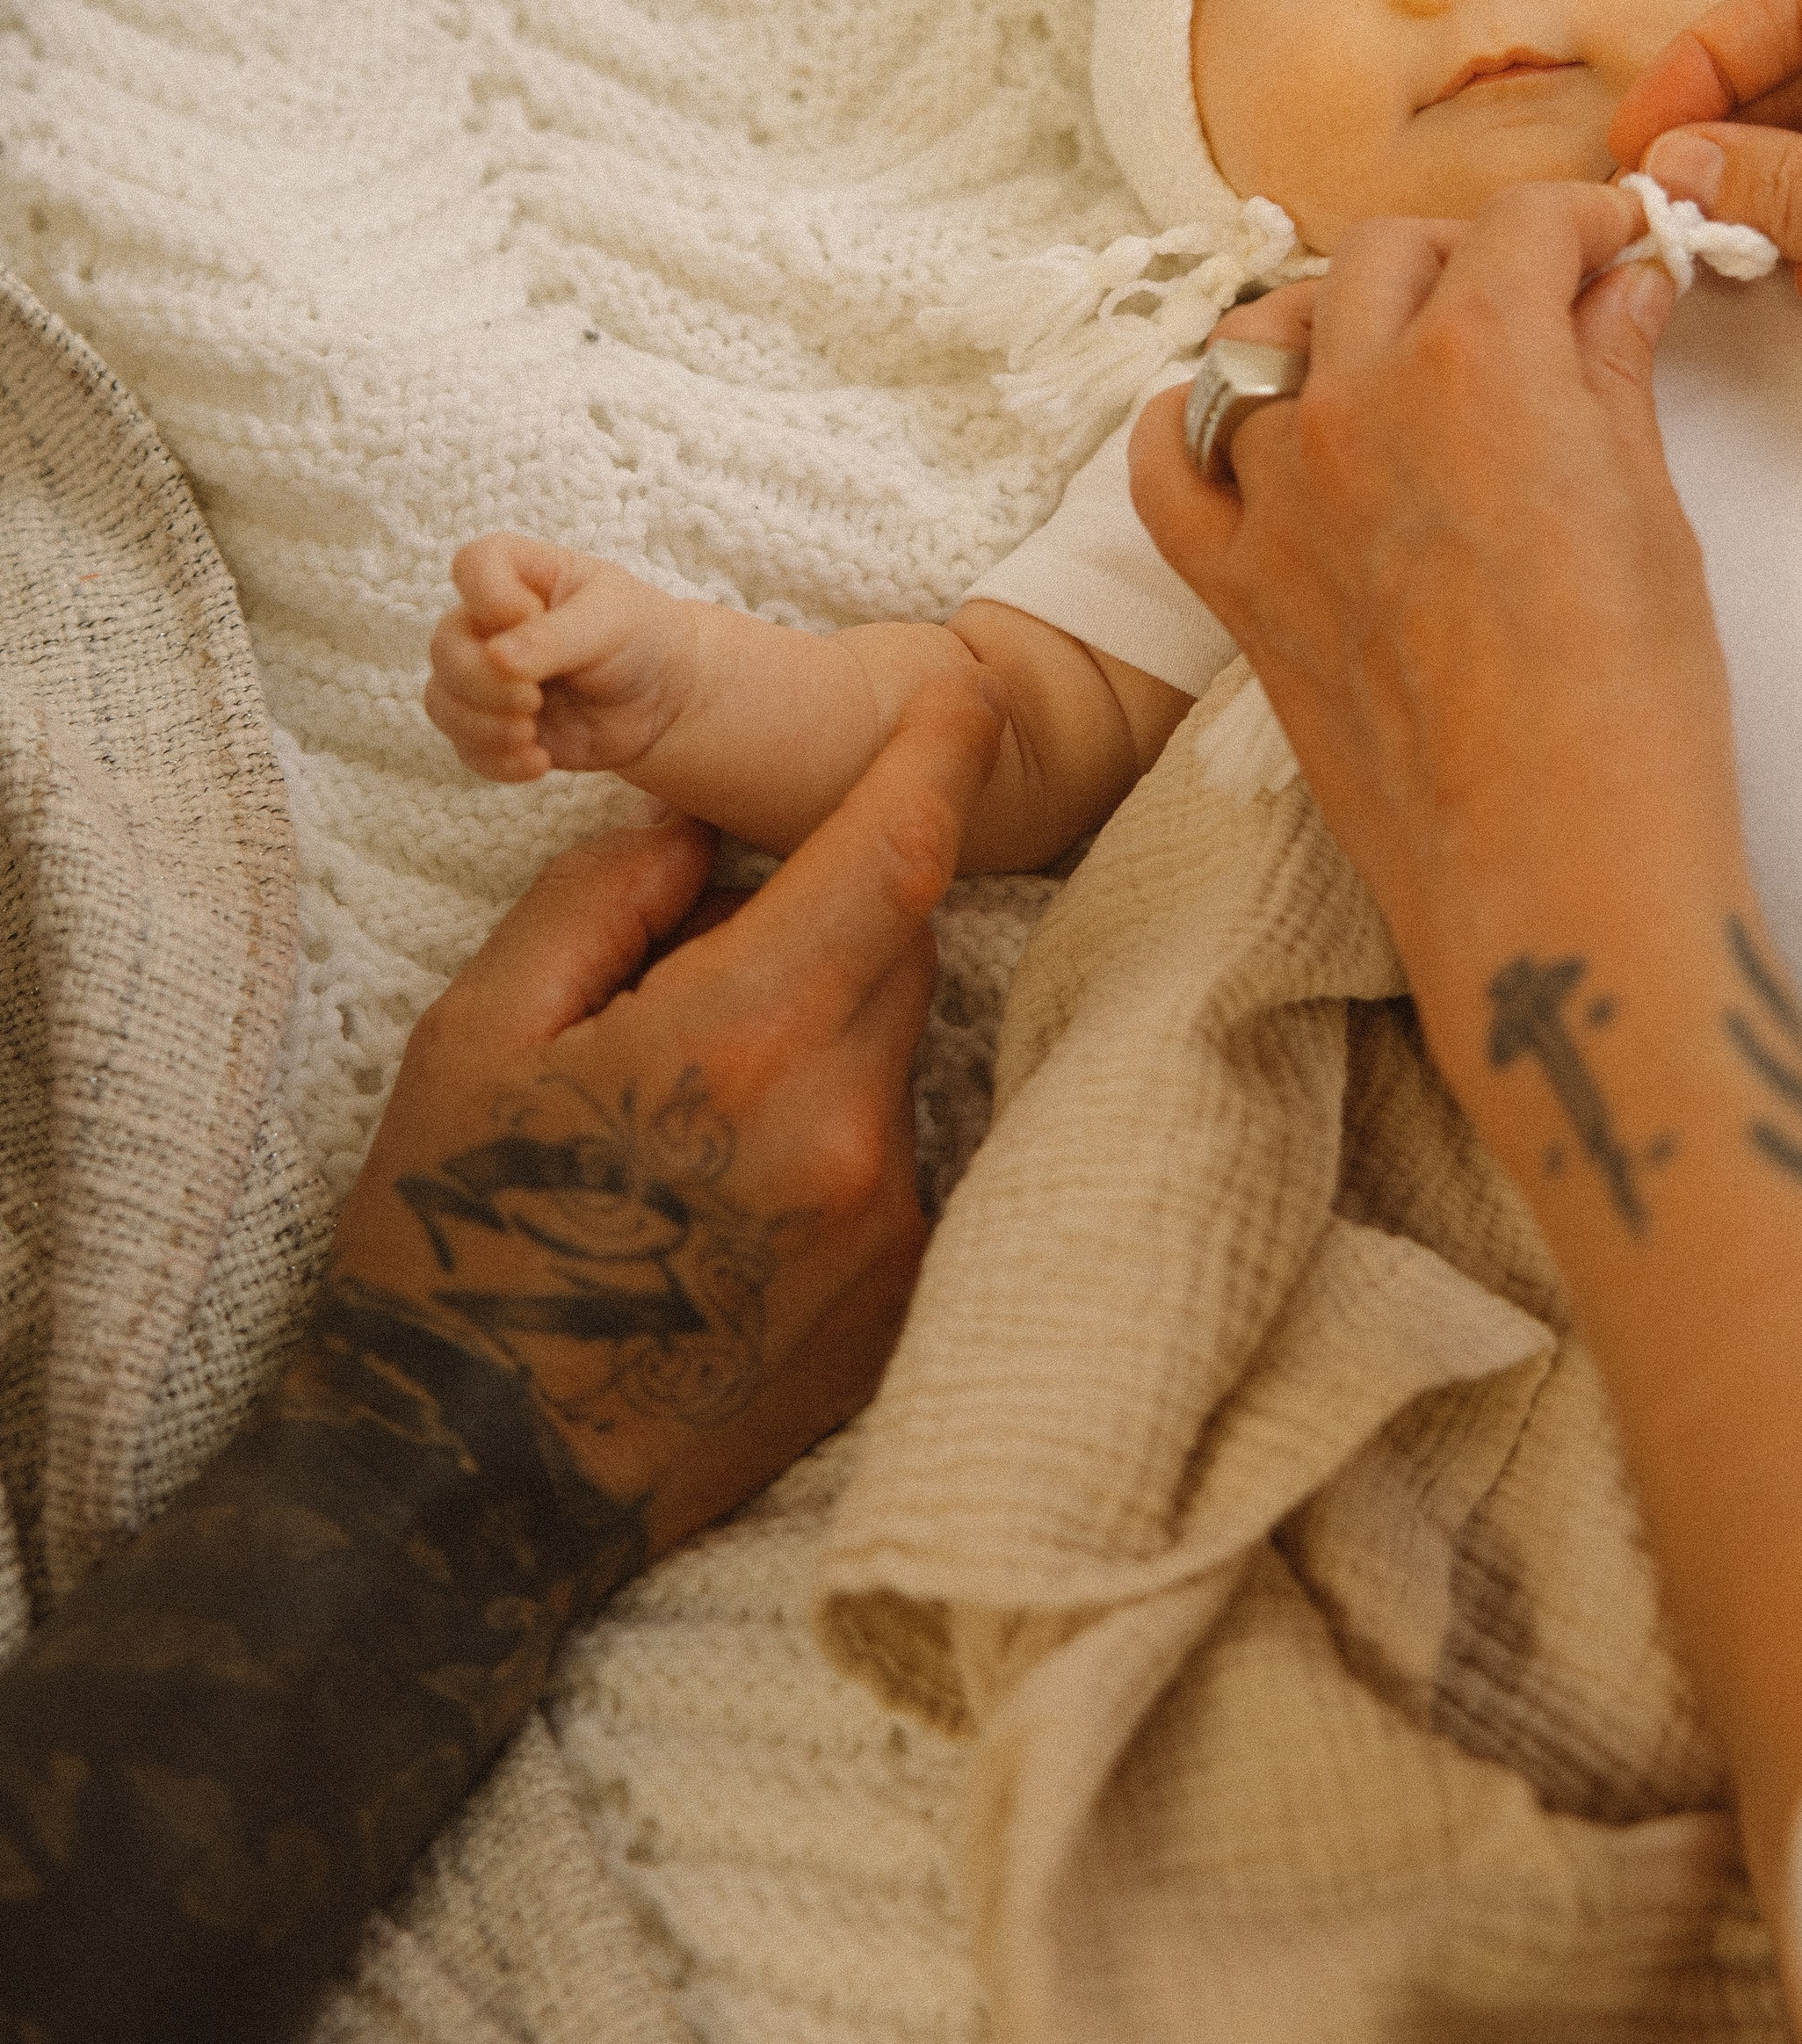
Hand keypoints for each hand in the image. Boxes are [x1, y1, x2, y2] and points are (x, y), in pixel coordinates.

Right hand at [328, 674, 1003, 1553]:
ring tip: (687, 1118)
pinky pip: (892, 1151)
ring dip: (822, 1033)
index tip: (970, 692)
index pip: (893, 859)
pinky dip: (831, 1131)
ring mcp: (886, 1227)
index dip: (940, 760)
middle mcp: (845, 1132)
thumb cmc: (452, 1243)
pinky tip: (723, 1201)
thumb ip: (604, 897)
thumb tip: (705, 829)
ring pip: (892, 1050)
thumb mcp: (480, 1032)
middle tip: (699, 969)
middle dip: (827, 913)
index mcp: (741, 1045)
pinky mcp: (898, 1300)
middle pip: (897, 947)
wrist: (468, 1487)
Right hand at [427, 534, 703, 781]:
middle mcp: (489, 623)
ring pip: (442, 700)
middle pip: (445, 646)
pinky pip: (464, 745)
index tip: (534, 617)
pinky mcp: (492, 724)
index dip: (490, 598)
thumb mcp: (609, 623)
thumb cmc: (637, 638)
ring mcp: (486, 675)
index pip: (471, 566)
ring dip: (482, 726)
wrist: (662, 698)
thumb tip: (496, 658)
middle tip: (532, 701)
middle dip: (482, 682)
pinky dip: (495, 760)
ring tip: (531, 735)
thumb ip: (553, 638)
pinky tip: (539, 761)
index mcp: (519, 573)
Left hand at [1130, 187, 1742, 1086]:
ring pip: (1270, 339)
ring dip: (1338, 323)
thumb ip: (1612, 377)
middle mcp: (1360, 400)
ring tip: (1399, 358)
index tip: (1609, 247)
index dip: (1576, 222)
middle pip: (1387, 255)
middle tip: (1525, 300)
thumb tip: (1620, 289)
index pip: (1515, 225)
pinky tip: (1248, 430)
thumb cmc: (1633, 707)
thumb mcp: (1651, 514)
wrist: (1551, 870)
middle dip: (1464, 255)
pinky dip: (1195, 426)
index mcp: (1481, 358)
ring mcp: (1278, 493)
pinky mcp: (1236, 584)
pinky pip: (1168, 463)